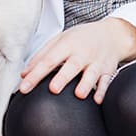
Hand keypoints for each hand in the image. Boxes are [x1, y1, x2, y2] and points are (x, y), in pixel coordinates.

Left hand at [19, 18, 135, 103]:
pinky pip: (106, 82)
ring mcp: (97, 62)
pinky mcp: (108, 71)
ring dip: (86, 84)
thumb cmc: (81, 38)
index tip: (24, 87)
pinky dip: (103, 91)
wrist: (110, 34)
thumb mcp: (60, 40)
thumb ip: (41, 56)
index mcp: (68, 44)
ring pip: (92, 73)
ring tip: (79, 94)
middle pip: (72, 65)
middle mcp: (83, 53)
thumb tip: (24, 74)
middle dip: (63, 77)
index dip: (36, 74)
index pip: (49, 59)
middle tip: (53, 89)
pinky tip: (97, 100)